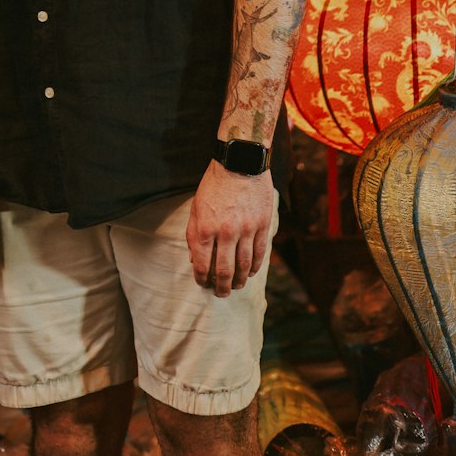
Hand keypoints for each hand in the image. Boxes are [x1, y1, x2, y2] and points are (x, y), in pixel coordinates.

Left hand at [186, 160, 273, 297]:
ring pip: (244, 266)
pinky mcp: (262, 225)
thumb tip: (194, 259)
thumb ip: (194, 233)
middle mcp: (225, 232)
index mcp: (205, 227)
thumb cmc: (214, 184)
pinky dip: (255, 267)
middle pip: (224, 271)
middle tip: (221, 293)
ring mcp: (246, 230)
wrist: (239, 161)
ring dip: (240, 281)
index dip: (202, 279)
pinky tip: (251, 273)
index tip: (203, 283)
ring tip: (236, 286)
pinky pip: (259, 254)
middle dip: (221, 287)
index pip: (202, 264)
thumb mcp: (196, 206)